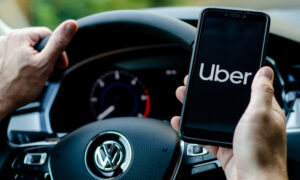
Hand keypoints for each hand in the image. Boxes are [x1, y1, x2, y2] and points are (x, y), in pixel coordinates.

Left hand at [0, 20, 77, 119]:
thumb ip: (59, 43)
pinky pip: (19, 56)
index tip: (60, 65)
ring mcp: (3, 48)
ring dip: (37, 61)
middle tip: (48, 72)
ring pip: (29, 50)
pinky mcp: (1, 57)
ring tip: (36, 75)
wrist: (0, 102)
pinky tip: (26, 75)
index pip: (48, 35)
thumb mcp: (46, 63)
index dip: (58, 51)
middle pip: (38, 42)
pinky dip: (26, 64)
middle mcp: (9, 38)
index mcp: (20, 36)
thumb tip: (71, 25)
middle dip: (47, 57)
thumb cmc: (20, 87)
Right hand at [171, 67, 287, 179]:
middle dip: (207, 93)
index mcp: (263, 112)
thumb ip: (261, 92)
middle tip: (192, 84)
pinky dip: (192, 130)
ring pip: (213, 118)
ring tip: (183, 98)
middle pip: (225, 103)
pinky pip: (205, 135)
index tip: (218, 72)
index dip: (232, 79)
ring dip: (197, 109)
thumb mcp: (260, 115)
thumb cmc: (262, 153)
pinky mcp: (224, 147)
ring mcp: (236, 135)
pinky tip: (182, 122)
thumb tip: (265, 71)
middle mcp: (250, 123)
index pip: (247, 89)